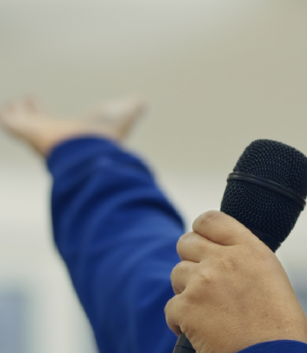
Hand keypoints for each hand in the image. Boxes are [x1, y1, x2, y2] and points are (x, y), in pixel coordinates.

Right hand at [0, 96, 144, 156]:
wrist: (89, 150)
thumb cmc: (105, 135)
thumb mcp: (123, 115)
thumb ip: (133, 108)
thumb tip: (144, 101)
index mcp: (72, 133)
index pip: (56, 121)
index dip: (47, 112)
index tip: (38, 100)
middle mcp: (55, 135)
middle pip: (39, 122)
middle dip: (34, 111)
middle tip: (30, 100)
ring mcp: (39, 134)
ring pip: (24, 122)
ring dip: (20, 114)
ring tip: (14, 105)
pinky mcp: (26, 132)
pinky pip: (9, 123)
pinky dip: (7, 117)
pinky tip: (4, 113)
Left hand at [165, 210, 306, 352]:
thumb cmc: (283, 331)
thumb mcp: (273, 280)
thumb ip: (246, 263)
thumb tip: (224, 261)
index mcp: (251, 250)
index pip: (211, 219)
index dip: (202, 231)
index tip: (203, 244)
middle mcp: (225, 259)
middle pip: (186, 242)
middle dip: (190, 261)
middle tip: (203, 283)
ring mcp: (203, 282)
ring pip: (176, 274)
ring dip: (187, 292)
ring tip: (208, 314)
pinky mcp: (187, 308)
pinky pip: (171, 307)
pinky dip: (180, 322)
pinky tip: (200, 334)